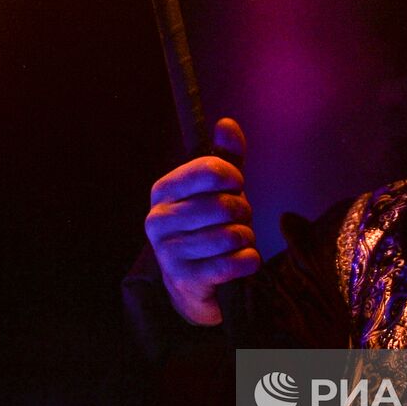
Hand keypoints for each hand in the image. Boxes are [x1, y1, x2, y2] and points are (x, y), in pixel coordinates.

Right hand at [145, 118, 260, 324]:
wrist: (191, 282)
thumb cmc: (206, 225)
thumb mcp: (215, 189)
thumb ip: (224, 156)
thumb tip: (226, 123)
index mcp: (162, 190)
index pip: (210, 170)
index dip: (233, 178)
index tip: (235, 186)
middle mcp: (158, 220)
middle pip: (225, 205)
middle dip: (243, 212)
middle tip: (240, 218)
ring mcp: (168, 252)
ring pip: (232, 235)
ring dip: (246, 238)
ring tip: (238, 240)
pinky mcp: (185, 279)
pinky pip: (235, 263)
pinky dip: (249, 260)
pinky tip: (242, 260)